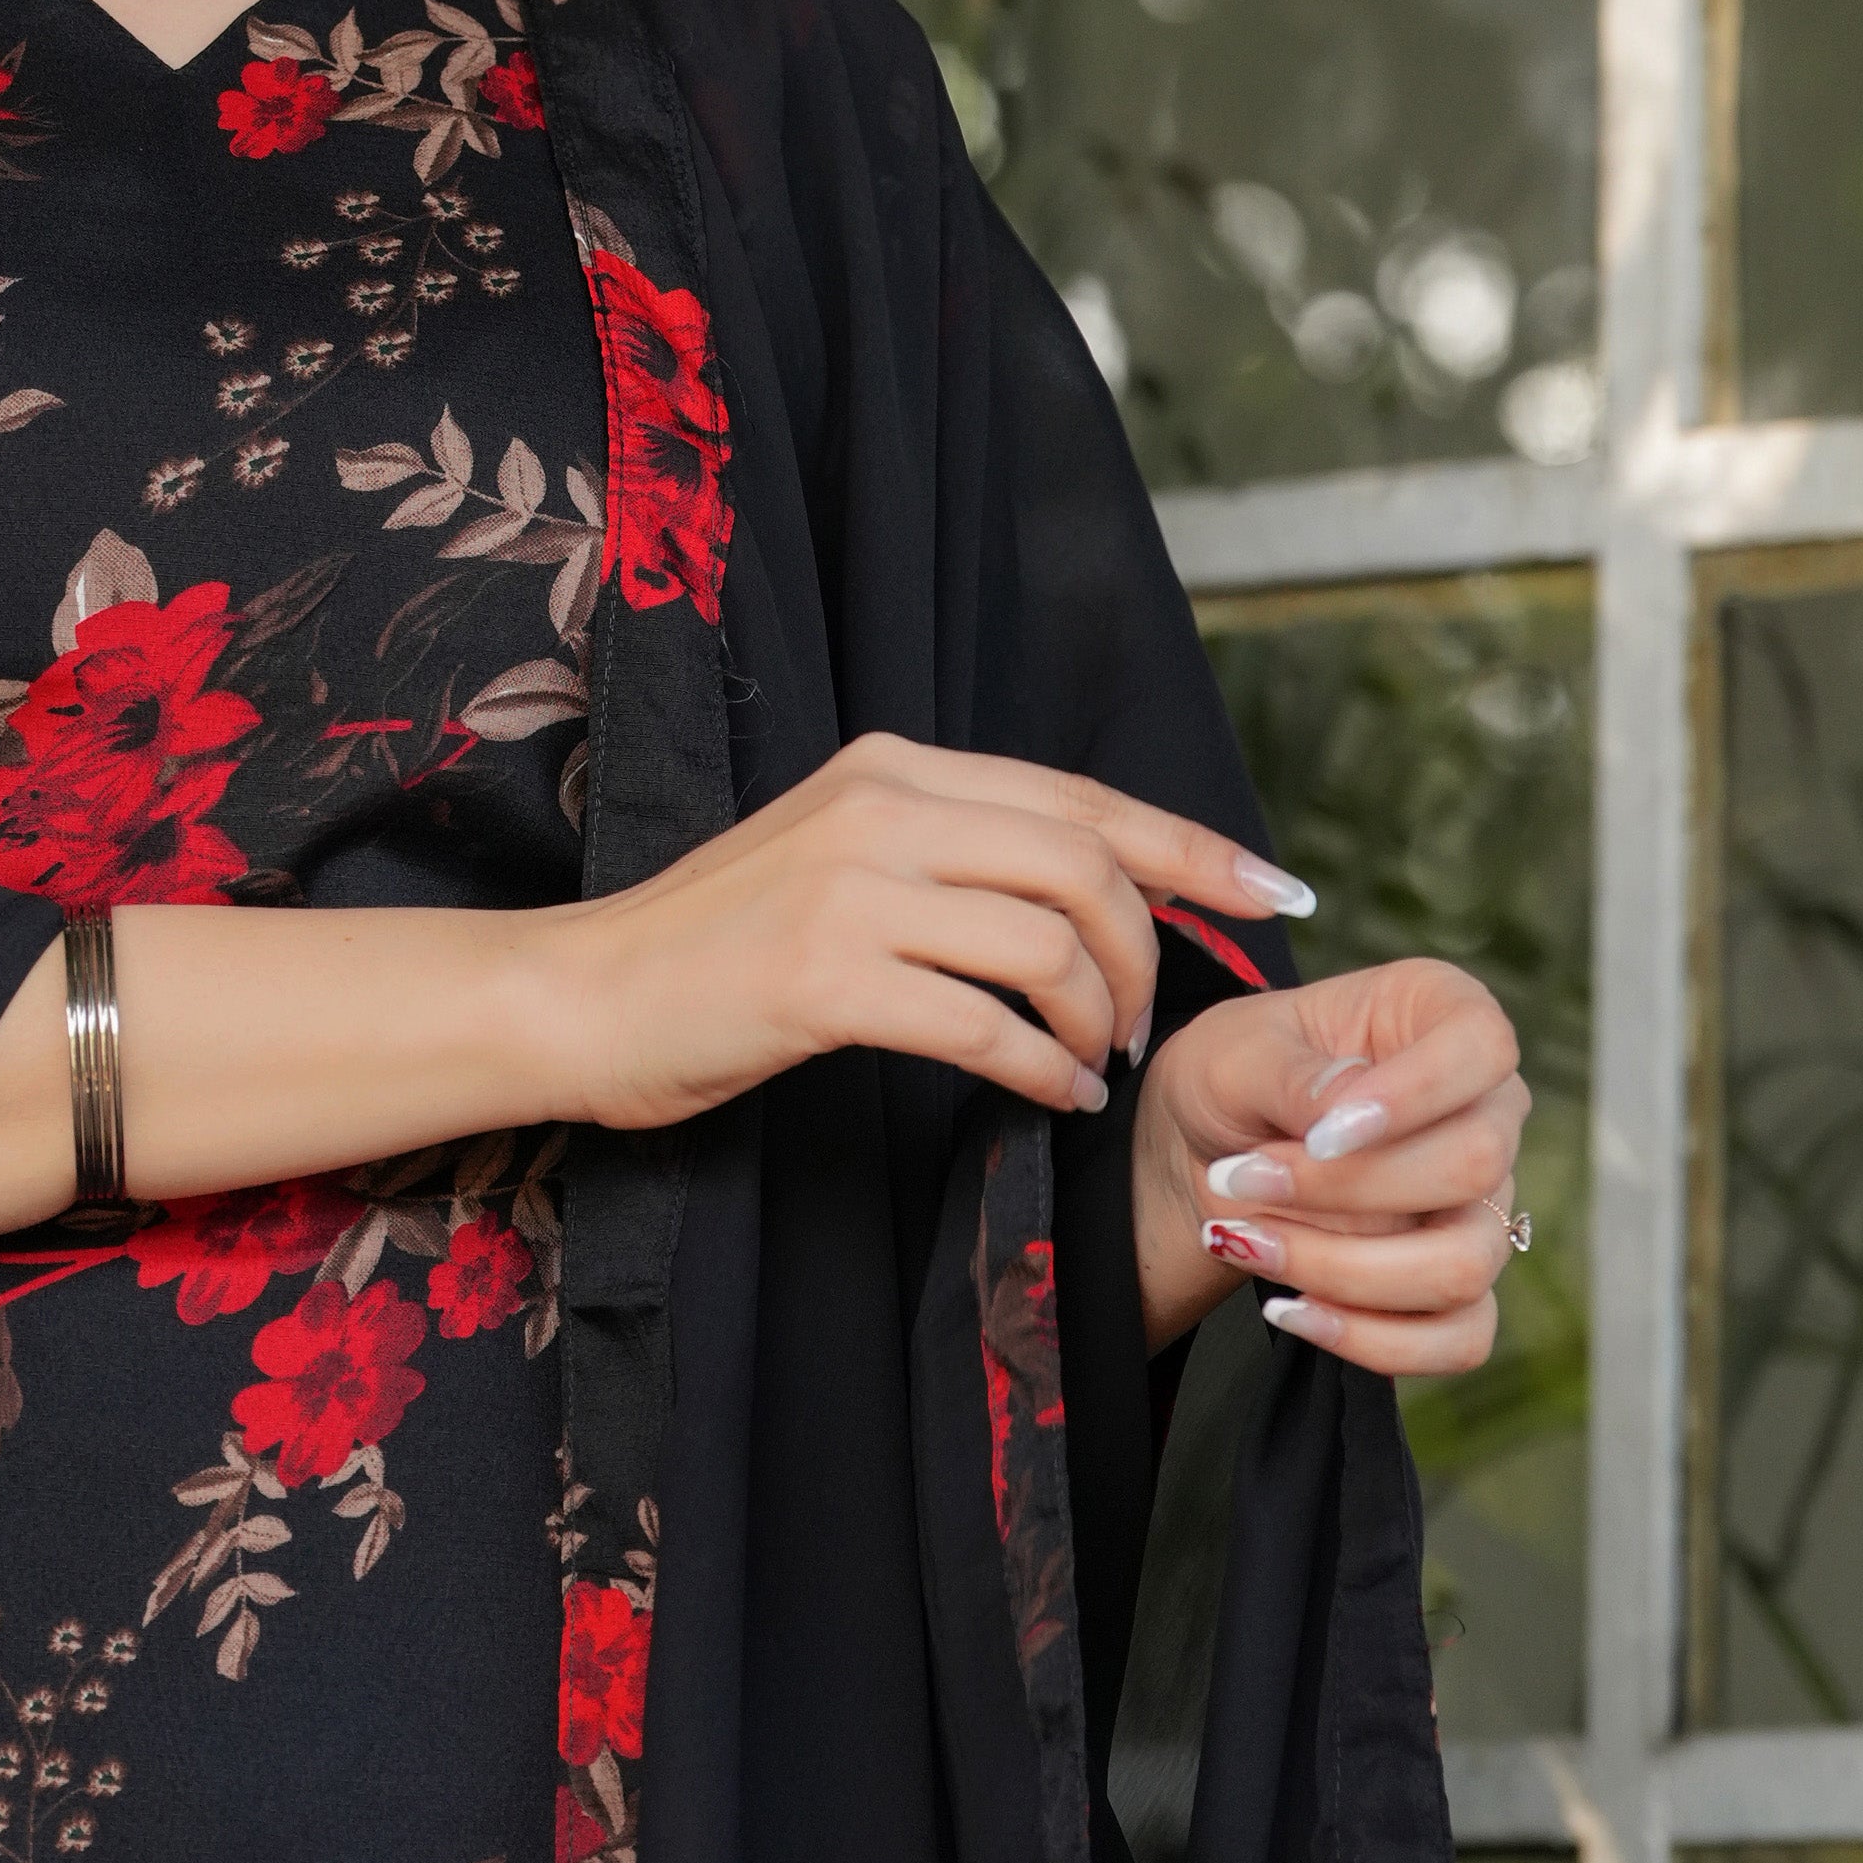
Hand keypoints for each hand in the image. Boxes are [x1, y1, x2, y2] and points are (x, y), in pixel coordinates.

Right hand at [542, 731, 1315, 1142]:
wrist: (585, 995)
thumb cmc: (719, 945)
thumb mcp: (839, 858)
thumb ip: (951, 853)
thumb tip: (1092, 889)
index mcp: (893, 766)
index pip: (1082, 796)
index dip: (1194, 847)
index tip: (1276, 890)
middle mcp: (880, 805)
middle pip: (1086, 867)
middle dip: (1145, 958)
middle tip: (1137, 1029)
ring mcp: (850, 889)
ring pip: (1050, 945)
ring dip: (1097, 1023)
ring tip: (1088, 1068)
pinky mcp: (822, 978)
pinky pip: (986, 1026)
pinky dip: (1040, 1071)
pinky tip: (1046, 1096)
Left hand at [1132, 957, 1527, 1366]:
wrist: (1200, 1160)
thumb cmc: (1229, 1080)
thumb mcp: (1233, 1055)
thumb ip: (1294, 1076)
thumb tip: (1350, 1111)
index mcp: (1439, 1015)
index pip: (1483, 1046)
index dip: (1412, 1097)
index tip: (1320, 1136)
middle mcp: (1484, 1108)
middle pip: (1473, 1167)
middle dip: (1343, 1191)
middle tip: (1238, 1180)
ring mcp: (1484, 1203)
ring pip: (1464, 1264)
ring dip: (1342, 1269)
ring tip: (1243, 1240)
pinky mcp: (1461, 1284)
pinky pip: (1460, 1337)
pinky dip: (1369, 1338)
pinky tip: (1290, 1310)